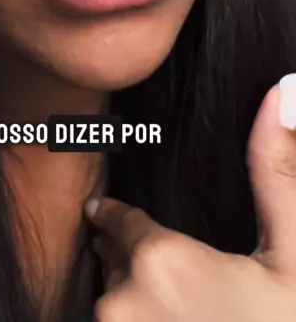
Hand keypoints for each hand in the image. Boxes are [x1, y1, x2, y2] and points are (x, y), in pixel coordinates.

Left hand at [86, 76, 295, 320]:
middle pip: (110, 264)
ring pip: (108, 309)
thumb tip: (285, 88)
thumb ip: (277, 174)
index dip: (121, 218)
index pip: (118, 221)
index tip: (111, 214)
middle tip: (167, 278)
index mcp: (160, 261)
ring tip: (176, 312)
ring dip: (130, 306)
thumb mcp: (293, 261)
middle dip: (128, 260)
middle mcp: (119, 305)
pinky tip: (171, 321)